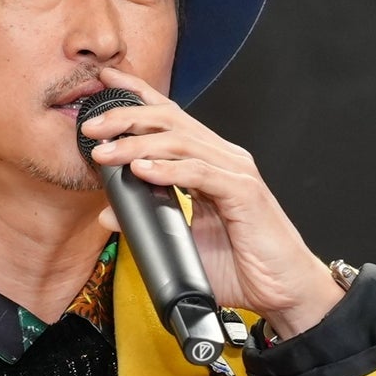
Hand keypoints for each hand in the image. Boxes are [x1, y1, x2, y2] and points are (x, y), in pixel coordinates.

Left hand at [78, 66, 344, 338]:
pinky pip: (201, 173)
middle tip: (92, 126)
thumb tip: (107, 213)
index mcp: (209, 162)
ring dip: (137, 144)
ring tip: (106, 152)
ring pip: (181, 142)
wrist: (284, 291)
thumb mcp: (182, 240)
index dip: (137, 96)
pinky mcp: (245, 193)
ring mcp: (236, 172)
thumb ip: (147, 222)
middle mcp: (224, 158)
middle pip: (170, 120)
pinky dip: (168, 170)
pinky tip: (142, 170)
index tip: (104, 84)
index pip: (169, 118)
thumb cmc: (242, 265)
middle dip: (127, 117)